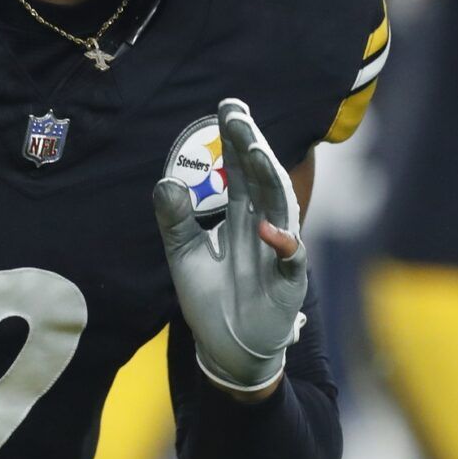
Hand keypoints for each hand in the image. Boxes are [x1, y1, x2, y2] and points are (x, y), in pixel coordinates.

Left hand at [154, 98, 307, 393]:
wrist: (228, 351)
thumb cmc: (213, 301)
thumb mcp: (184, 256)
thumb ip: (176, 221)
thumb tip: (166, 181)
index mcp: (240, 218)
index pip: (239, 172)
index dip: (235, 141)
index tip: (228, 107)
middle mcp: (263, 227)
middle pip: (260, 180)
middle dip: (251, 146)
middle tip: (238, 114)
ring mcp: (278, 253)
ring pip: (279, 208)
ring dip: (268, 179)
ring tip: (254, 150)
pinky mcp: (288, 282)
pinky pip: (291, 259)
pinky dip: (283, 243)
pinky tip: (268, 229)